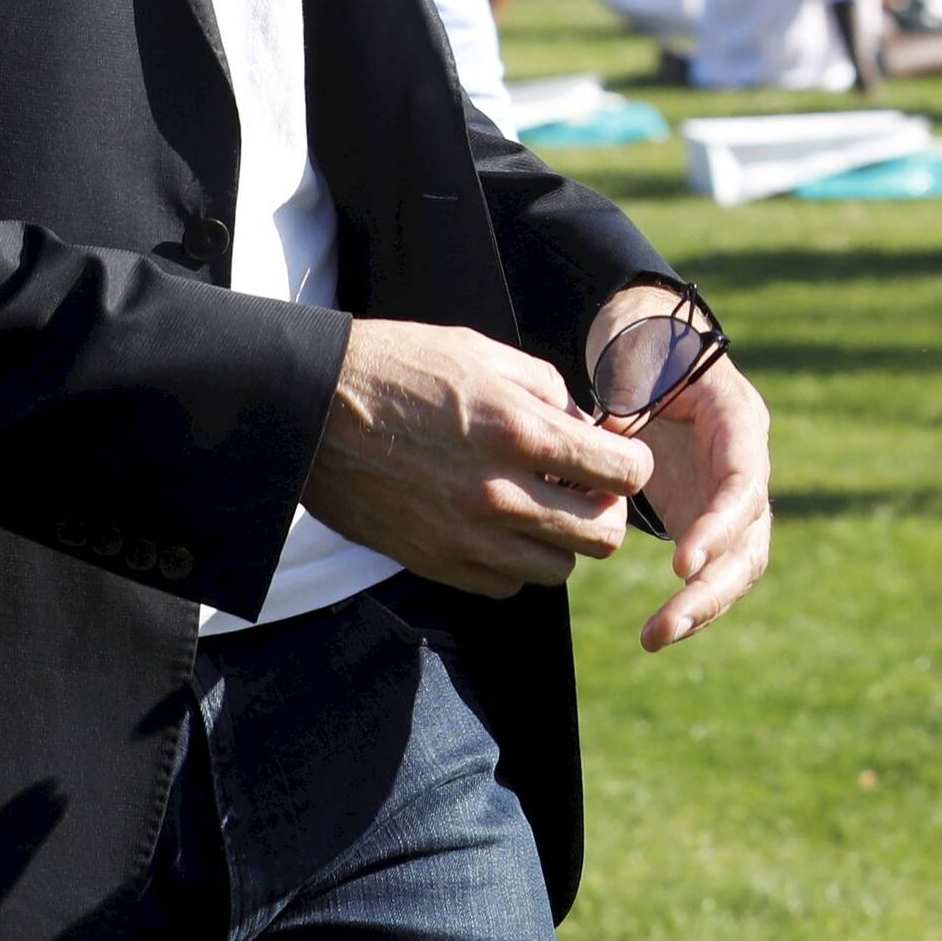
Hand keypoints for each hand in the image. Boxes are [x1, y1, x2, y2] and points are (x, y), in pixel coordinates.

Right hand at [300, 318, 652, 598]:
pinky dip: (514, 562)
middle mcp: (499, 493)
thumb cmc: (400, 368)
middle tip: (582, 489)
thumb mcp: (485, 355)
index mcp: (520, 431)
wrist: (311, 407)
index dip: (631, 465)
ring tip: (536, 506)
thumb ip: (550, 392)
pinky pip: (506, 585)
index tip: (614, 457)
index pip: (625, 474)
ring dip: (560, 540)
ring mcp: (465, 536)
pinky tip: (497, 526)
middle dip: (604, 511)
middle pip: (603, 537)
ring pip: (558, 569)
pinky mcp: (433, 562)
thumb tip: (589, 428)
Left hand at [593, 284, 773, 652]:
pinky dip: (691, 603)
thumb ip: (627, 402)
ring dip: (702, 607)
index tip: (680, 564)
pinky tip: (658, 630)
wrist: (652, 350)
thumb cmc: (642, 353)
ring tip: (655, 637)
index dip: (718, 527)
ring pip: (739, 565)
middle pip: (751, 540)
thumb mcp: (634, 365)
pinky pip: (713, 571)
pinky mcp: (710, 521)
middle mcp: (747, 465)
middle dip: (713, 589)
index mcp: (739, 421)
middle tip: (666, 622)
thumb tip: (601, 439)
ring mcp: (733, 499)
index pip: (744, 484)